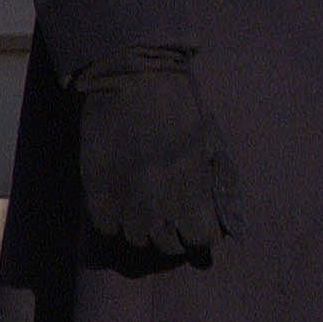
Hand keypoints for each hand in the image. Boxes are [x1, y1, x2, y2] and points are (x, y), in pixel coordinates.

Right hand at [74, 49, 242, 256]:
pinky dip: (116, 223)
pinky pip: (107, 228)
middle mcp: (157, 198)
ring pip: (136, 240)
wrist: (131, 76)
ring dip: (145, 231)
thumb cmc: (178, 104)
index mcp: (191, 182)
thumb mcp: (208, 140)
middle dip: (176, 235)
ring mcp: (123, 197)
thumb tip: (227, 219)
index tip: (201, 226)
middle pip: (168, 245)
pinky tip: (124, 205)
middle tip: (175, 218)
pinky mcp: (95, 191)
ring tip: (148, 210)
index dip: (203, 234)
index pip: (202, 237)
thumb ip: (215, 181)